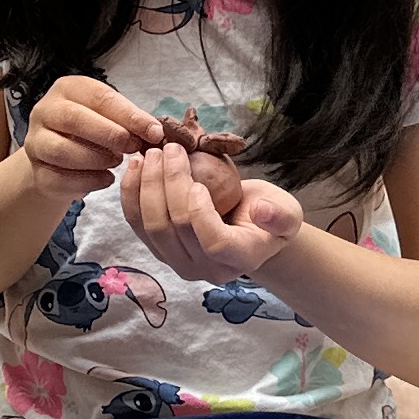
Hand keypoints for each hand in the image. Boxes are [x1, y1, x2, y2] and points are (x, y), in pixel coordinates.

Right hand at [20, 74, 171, 198]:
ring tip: (116, 162)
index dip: (129, 115)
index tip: (154, 131)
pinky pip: (59, 179)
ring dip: (96, 159)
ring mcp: (35, 142)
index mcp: (67, 89)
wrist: (58, 159)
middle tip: (132, 147)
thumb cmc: (90, 132)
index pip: (99, 97)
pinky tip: (106, 179)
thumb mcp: (108, 117)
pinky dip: (87, 182)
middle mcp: (45, 111)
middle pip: (74, 119)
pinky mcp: (36, 171)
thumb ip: (129, 121)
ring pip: (62, 151)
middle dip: (109, 135)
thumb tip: (155, 131)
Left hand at [118, 140, 303, 280]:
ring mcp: (178, 262)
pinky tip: (135, 167)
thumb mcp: (287, 212)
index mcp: (241, 258)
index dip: (200, 213)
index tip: (199, 183)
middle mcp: (206, 268)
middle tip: (169, 150)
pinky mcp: (159, 250)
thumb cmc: (269, 216)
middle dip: (168, 184)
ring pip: (151, 227)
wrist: (248, 227)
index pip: (214, 242)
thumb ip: (280, 215)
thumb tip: (261, 211)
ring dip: (146, 186)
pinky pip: (137, 224)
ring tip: (150, 154)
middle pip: (175, 229)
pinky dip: (131, 195)